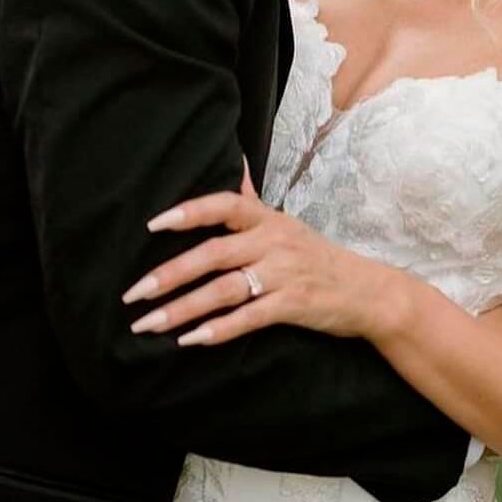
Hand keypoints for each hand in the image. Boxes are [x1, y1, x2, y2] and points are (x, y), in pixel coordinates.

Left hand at [121, 161, 394, 345]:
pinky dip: (218, 330)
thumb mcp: (286, 223)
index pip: (223, 206)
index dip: (188, 213)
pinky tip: (190, 340)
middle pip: (213, 253)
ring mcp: (283, 274)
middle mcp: (273, 242)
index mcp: (267, 220)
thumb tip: (234, 162)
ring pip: (224, 289)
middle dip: (169, 274)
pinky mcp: (293, 306)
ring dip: (183, 308)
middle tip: (134, 292)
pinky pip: (249, 318)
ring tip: (149, 324)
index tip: (152, 225)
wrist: (368, 292)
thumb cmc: (318, 257)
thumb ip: (252, 199)